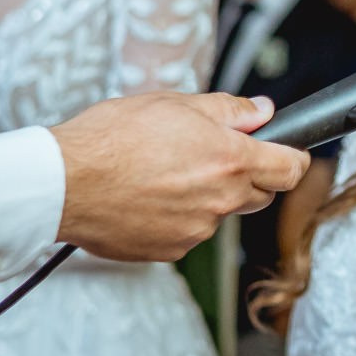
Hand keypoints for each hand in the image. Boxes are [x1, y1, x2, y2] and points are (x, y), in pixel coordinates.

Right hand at [50, 93, 308, 261]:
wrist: (62, 183)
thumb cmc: (112, 138)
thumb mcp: (175, 104)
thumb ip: (230, 110)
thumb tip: (263, 111)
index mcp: (230, 160)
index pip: (291, 168)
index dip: (293, 158)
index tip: (287, 152)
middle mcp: (220, 200)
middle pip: (259, 194)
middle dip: (247, 176)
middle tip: (210, 156)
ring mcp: (196, 230)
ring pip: (219, 213)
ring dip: (206, 197)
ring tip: (163, 174)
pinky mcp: (169, 251)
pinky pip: (188, 233)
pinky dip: (176, 217)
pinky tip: (146, 198)